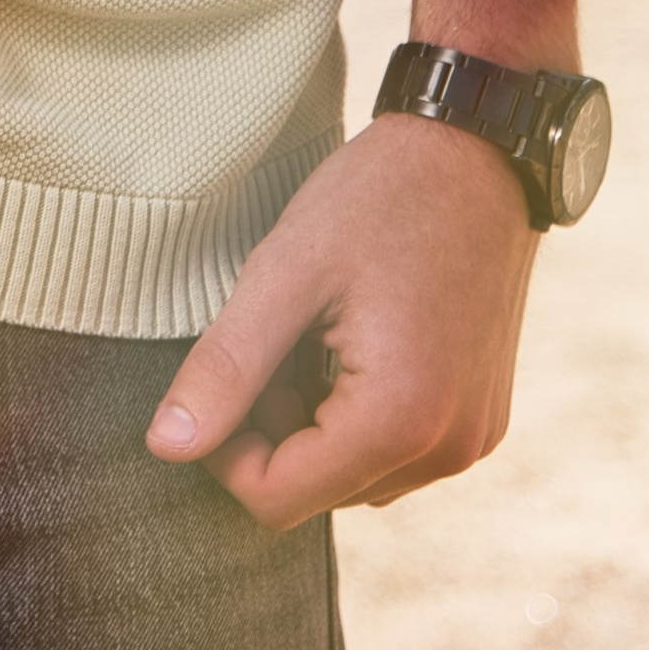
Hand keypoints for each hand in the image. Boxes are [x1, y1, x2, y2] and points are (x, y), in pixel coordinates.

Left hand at [146, 113, 538, 529]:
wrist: (479, 150)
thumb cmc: (378, 198)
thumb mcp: (286, 272)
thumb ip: (224, 369)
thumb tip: (164, 448)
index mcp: (398, 421)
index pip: (276, 500)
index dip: (226, 450)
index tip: (224, 374)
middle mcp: (448, 450)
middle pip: (317, 493)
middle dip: (276, 430)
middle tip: (278, 336)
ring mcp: (474, 439)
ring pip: (356, 477)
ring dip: (318, 423)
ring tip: (318, 332)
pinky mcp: (484, 419)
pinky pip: (400, 451)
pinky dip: (362, 413)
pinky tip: (358, 338)